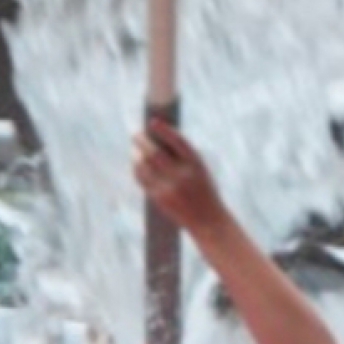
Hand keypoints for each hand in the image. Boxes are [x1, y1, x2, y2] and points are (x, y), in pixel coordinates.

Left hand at [132, 120, 224, 237]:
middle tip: (136, 135)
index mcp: (196, 164)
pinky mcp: (160, 199)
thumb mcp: (200, 171)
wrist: (209, 222)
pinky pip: (143, 180)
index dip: (164, 130)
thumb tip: (157, 140)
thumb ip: (183, 157)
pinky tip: (137, 165)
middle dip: (142, 141)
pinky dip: (137, 169)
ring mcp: (170, 188)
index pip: (177, 141)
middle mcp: (182, 175)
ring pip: (145, 166)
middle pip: (154, 152)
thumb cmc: (204, 192)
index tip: (152, 122)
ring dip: (137, 155)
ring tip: (135, 150)